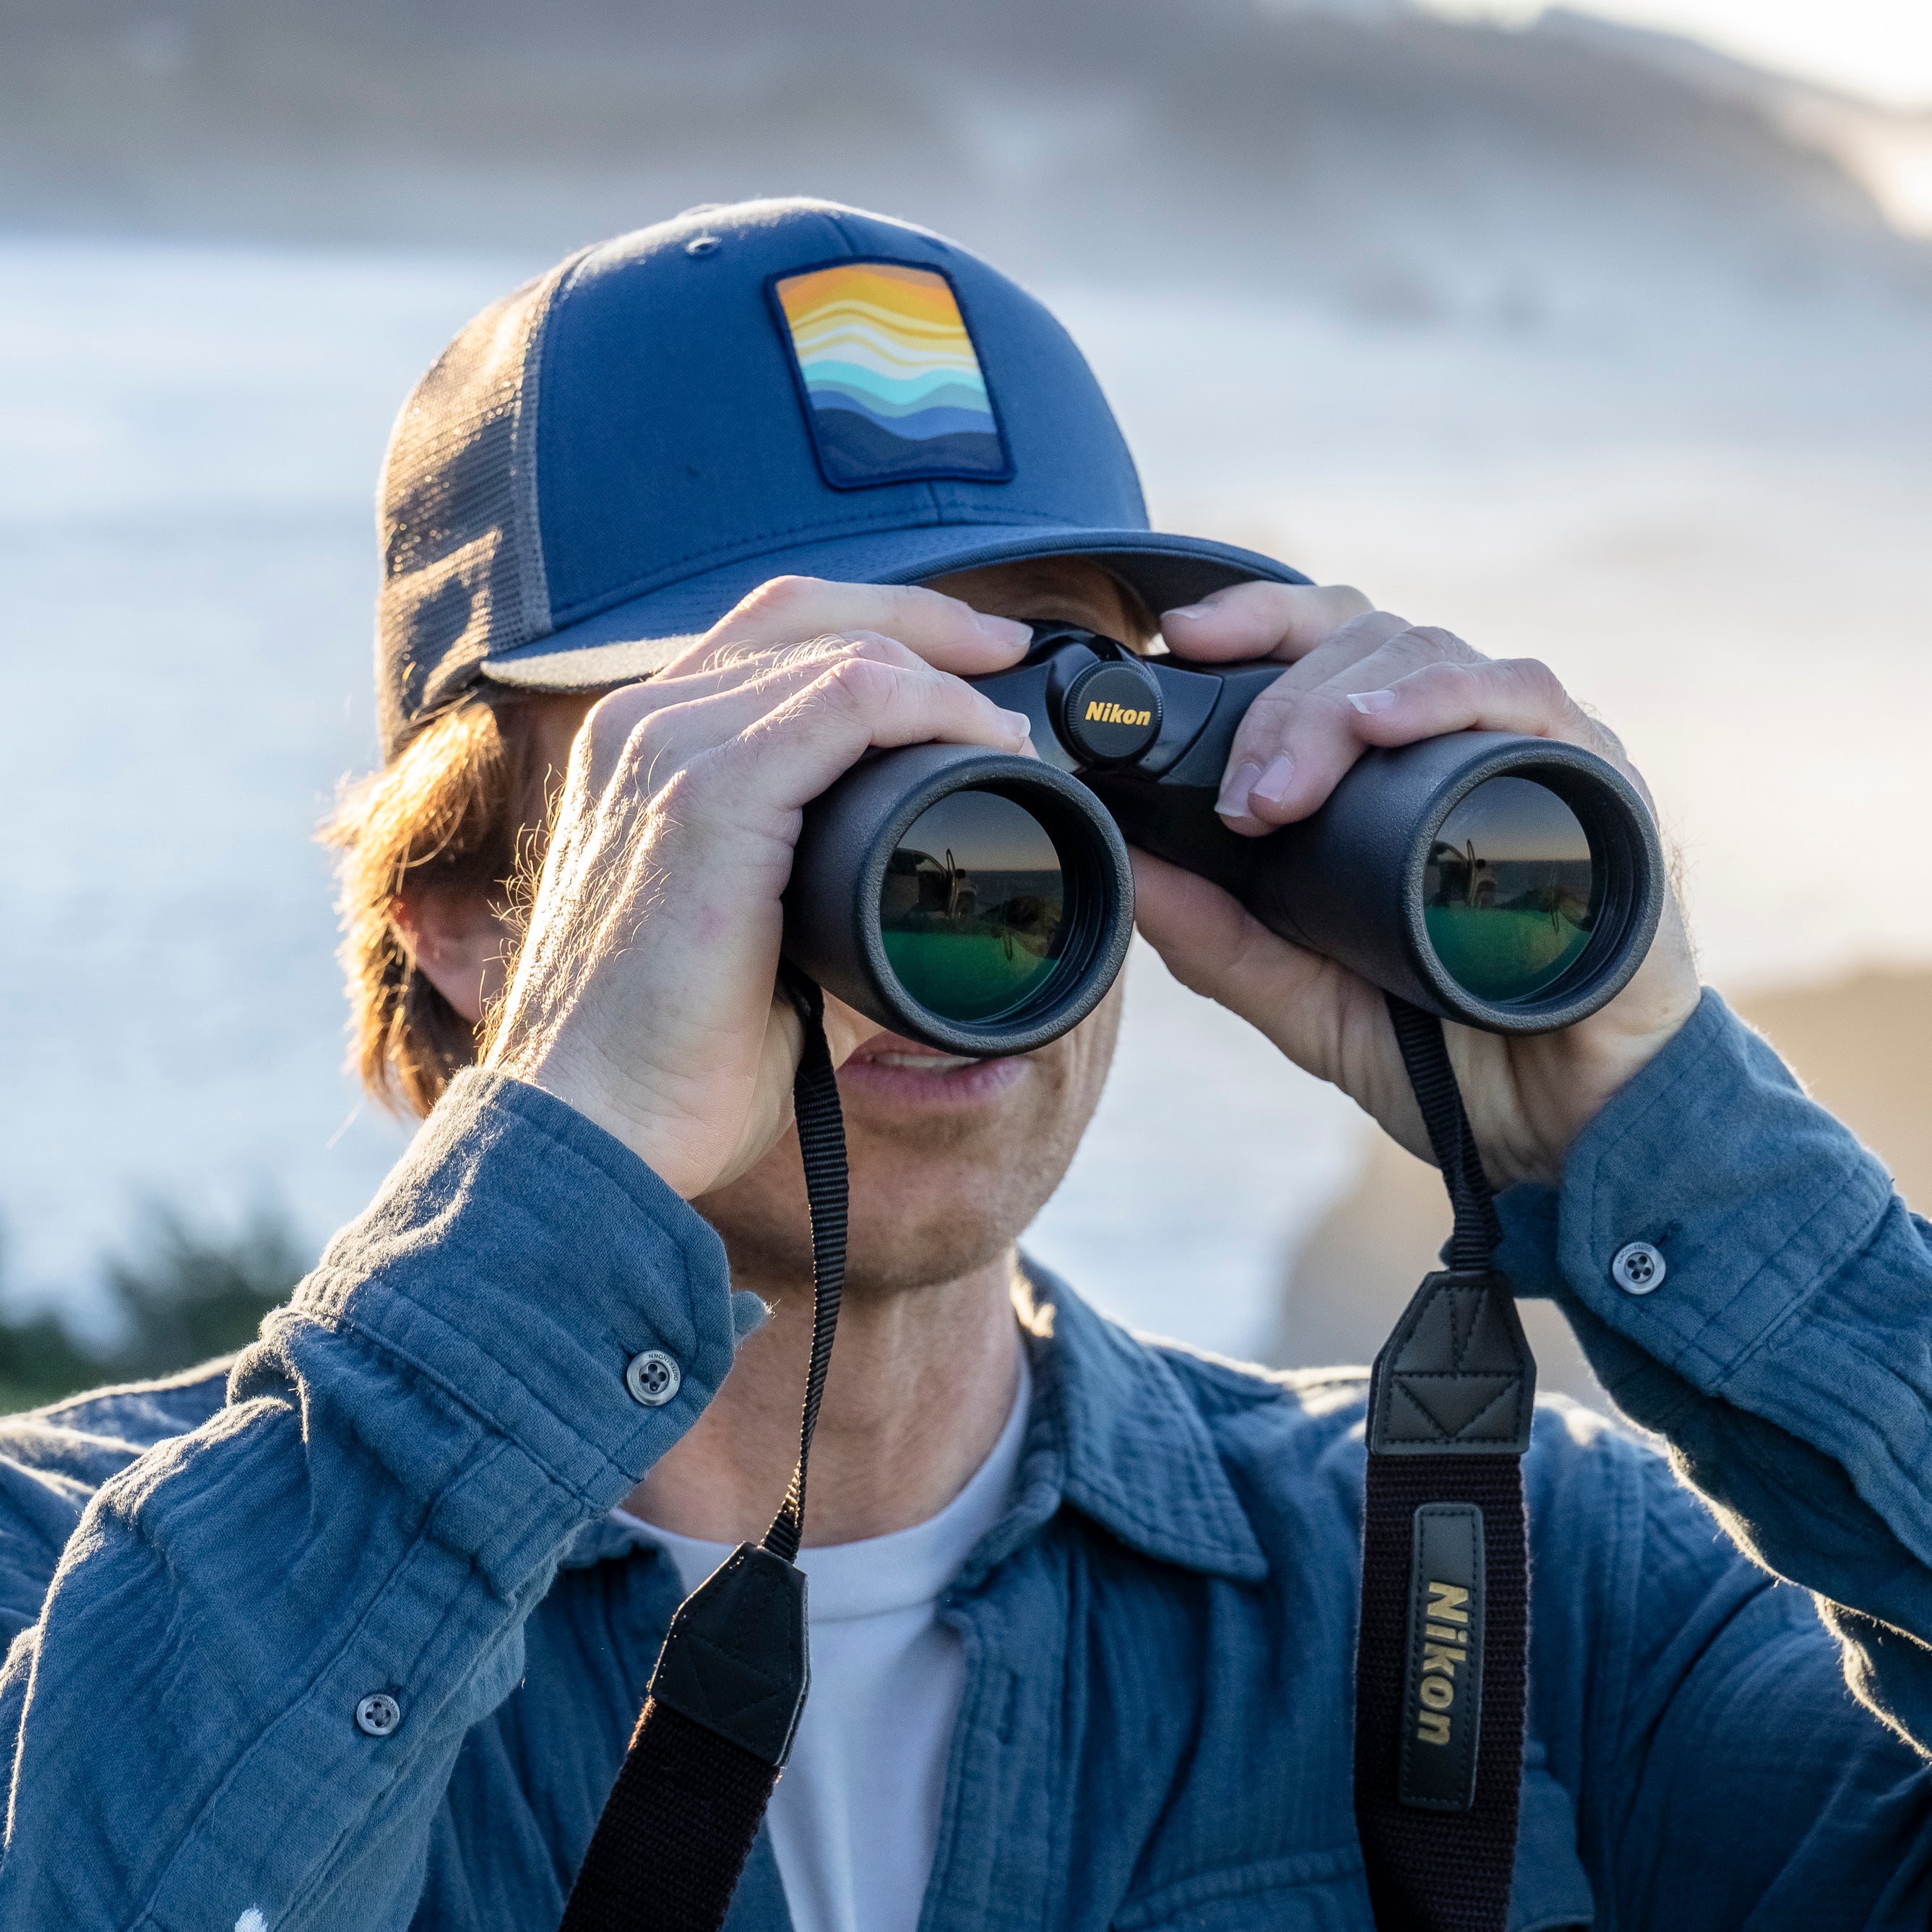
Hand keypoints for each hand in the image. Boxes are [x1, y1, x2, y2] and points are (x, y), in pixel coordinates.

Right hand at [485, 578, 1033, 1196]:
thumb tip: (925, 907)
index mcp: (643, 753)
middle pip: (802, 614)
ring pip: (835, 650)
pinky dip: (930, 707)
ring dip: (940, 675)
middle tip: (1008, 656)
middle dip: (925, 622)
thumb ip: (825, 898)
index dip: (880, 627)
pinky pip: (845, 701)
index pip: (766, 635)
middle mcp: (643, 727)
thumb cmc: (669, 1060)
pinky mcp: (706, 795)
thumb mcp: (754, 946)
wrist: (598, 1127)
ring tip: (1006, 727)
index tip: (973, 663)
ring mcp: (666, 750)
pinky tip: (982, 737)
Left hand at [1141, 583, 1699, 1187]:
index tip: (1181, 638)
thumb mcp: (1300, 998)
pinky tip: (1382, 725)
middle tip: (1242, 799)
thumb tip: (1124, 867)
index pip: (1323, 646)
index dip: (1252, 621)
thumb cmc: (1443, 1056)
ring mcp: (1528, 752)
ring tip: (1281, 791)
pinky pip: (1525, 697)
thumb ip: (1215, 940)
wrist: (1564, 1130)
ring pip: (1428, 653)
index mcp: (1392, 769)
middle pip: (1362, 641)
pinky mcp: (1595, 784)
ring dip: (1338, 704)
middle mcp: (1460, 741)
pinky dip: (1445, 696)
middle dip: (1278, 703)